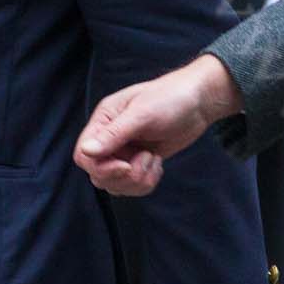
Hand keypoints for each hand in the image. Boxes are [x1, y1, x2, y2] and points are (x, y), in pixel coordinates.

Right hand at [75, 55, 242, 195]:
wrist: (200, 102)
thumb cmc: (172, 98)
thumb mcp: (143, 114)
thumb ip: (114, 134)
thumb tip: (87, 151)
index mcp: (103, 121)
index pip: (83, 156)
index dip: (101, 168)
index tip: (125, 167)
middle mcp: (110, 139)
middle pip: (98, 175)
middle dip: (124, 176)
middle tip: (147, 158)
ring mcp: (124, 152)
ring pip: (115, 185)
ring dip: (138, 180)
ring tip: (154, 159)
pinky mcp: (139, 162)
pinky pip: (132, 186)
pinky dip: (146, 181)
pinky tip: (158, 164)